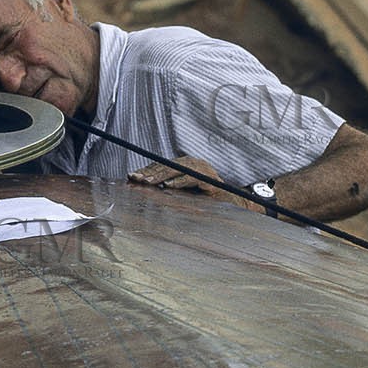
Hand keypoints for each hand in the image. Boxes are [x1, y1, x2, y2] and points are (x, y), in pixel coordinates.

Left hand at [129, 156, 253, 210]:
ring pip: (178, 170)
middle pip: (167, 165)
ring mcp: (203, 170)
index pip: (163, 165)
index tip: (132, 176)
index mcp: (186, 166)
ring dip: (161, 176)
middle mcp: (194, 164)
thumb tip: (148, 188)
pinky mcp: (210, 180)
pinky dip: (180, 181)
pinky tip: (168, 186)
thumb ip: (171, 188)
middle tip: (136, 178)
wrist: (235, 204)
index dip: (147, 170)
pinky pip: (192, 178)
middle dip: (150, 173)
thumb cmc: (209, 199)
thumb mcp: (186, 193)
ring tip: (147, 182)